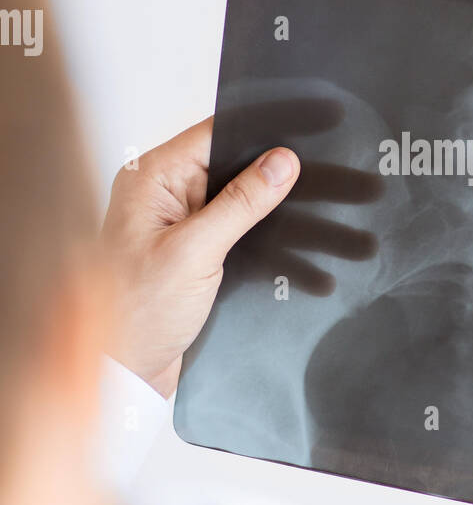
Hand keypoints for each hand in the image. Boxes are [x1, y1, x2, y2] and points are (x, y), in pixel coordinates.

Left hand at [101, 119, 299, 396]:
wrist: (121, 373)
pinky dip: (261, 236)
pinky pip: (234, 230)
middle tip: (320, 174)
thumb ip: (241, 204)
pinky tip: (293, 245)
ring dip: (271, 209)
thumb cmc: (133, 315)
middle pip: (229, 165)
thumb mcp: (194, 253)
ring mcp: (177, 224)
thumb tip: (281, 163)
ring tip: (317, 211)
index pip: (214, 134)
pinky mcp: (191, 252)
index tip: (305, 130)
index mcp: (150, 179)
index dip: (260, 131)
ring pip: (237, 200)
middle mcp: (162, 195)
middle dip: (272, 172)